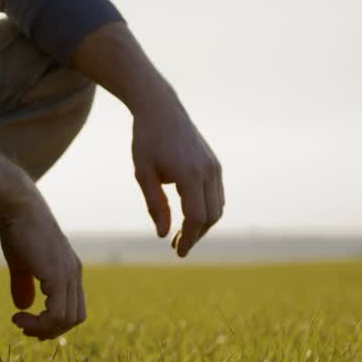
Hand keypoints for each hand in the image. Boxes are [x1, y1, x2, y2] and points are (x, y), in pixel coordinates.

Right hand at [0, 198, 86, 339]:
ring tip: (20, 323)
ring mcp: (68, 274)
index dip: (55, 321)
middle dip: (51, 330)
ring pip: (67, 319)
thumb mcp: (21, 262)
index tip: (29, 321)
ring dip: (43, 329)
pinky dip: (40, 322)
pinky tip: (20, 316)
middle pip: (75, 318)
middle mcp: (74, 273)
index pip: (74, 307)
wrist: (18, 205)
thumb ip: (24, 285)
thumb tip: (23, 307)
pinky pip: (56, 313)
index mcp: (69, 270)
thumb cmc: (18, 228)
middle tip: (27, 329)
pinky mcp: (57, 275)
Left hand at [67, 20, 225, 256]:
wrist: (161, 110)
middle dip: (196, 235)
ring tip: (182, 234)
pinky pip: (217, 195)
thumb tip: (163, 233)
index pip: (195, 217)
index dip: (188, 238)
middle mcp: (207, 171)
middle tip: (177, 246)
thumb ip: (154, 204)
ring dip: (203, 224)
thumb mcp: (143, 173)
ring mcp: (214, 166)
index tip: (177, 251)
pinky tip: (190, 215)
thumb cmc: (146, 140)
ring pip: (218, 207)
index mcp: (189, 174)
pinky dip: (208, 210)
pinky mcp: (214, 163)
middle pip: (211, 216)